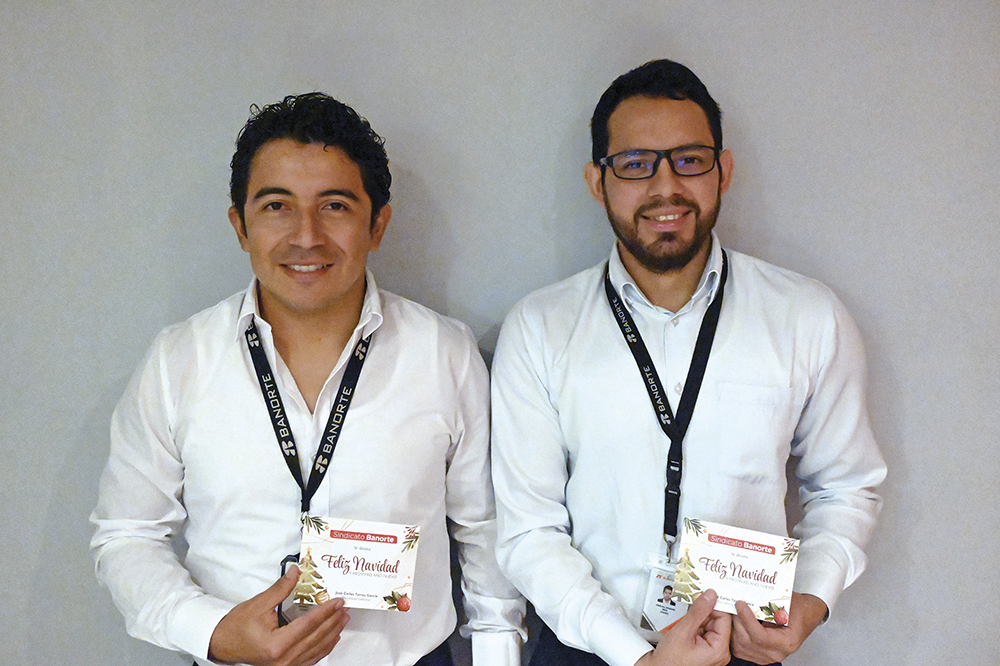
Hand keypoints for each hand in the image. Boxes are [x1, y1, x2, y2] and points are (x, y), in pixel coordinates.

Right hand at [208, 565, 349, 665]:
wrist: (222, 644)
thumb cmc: (236, 626)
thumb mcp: (258, 604)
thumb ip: (281, 588)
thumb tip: (296, 571)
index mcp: (277, 644)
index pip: (309, 624)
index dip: (326, 611)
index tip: (338, 601)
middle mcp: (284, 659)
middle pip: (316, 637)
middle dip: (333, 621)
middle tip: (344, 607)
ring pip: (317, 649)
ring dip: (332, 633)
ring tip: (343, 619)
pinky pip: (311, 658)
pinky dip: (324, 647)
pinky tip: (332, 637)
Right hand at [636, 589, 731, 665]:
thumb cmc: (669, 660)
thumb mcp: (683, 630)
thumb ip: (698, 611)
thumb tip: (710, 595)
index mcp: (719, 649)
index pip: (724, 618)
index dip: (713, 605)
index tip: (703, 596)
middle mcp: (720, 652)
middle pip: (717, 621)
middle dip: (704, 613)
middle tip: (691, 607)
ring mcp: (713, 653)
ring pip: (710, 625)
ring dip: (698, 619)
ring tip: (685, 623)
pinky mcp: (706, 651)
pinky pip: (705, 632)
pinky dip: (695, 626)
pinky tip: (686, 628)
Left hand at [731, 592, 826, 663]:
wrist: (807, 616)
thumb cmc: (800, 609)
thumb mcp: (787, 602)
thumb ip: (767, 602)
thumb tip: (747, 597)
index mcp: (787, 642)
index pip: (760, 636)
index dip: (746, 619)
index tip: (740, 604)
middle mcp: (777, 653)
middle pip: (747, 642)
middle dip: (737, 621)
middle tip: (735, 606)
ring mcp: (768, 657)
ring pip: (740, 647)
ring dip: (734, 629)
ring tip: (736, 613)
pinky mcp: (760, 656)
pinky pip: (740, 650)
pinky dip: (736, 636)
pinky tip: (738, 623)